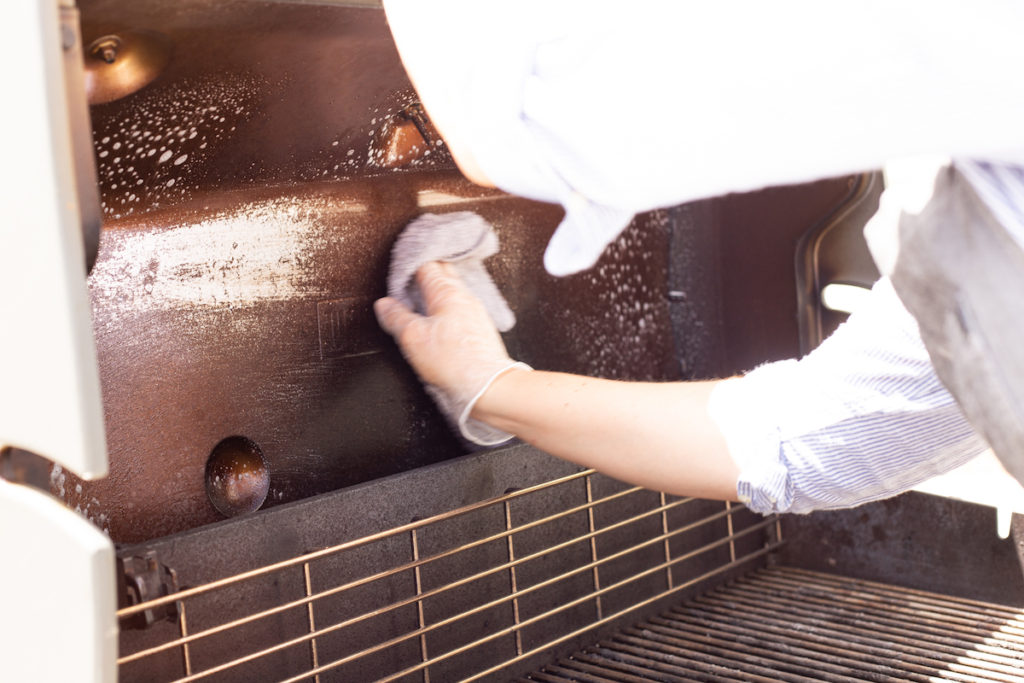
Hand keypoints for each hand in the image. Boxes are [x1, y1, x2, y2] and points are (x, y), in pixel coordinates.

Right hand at [374, 261, 526, 443]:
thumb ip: (396, 317)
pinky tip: (440, 319)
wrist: (488, 387)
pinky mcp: (479, 330)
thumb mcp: (413, 338)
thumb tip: (384, 305)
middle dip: (427, 271)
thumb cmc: (455, 363)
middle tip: (411, 273)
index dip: (411, 263)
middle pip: (444, 274)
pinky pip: (460, 308)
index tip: (400, 266)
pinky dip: (447, 307)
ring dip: (437, 290)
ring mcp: (475, 313)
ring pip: (453, 292)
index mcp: (447, 292)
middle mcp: (465, 298)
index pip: (427, 265)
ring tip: (422, 295)